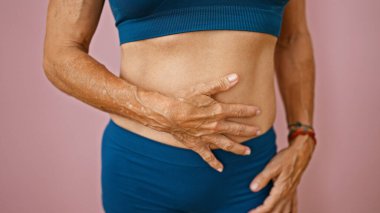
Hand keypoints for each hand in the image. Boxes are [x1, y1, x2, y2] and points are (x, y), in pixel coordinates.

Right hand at [134, 73, 260, 171]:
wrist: (167, 114)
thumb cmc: (183, 98)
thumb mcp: (202, 88)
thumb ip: (220, 84)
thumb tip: (237, 77)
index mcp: (218, 111)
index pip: (238, 111)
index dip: (249, 111)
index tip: (258, 111)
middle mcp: (215, 126)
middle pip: (236, 129)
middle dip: (248, 131)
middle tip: (258, 132)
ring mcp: (207, 137)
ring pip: (226, 144)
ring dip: (238, 148)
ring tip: (248, 152)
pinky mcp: (197, 144)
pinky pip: (207, 156)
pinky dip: (214, 162)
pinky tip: (220, 168)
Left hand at [248, 135, 315, 212]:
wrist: (300, 153)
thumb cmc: (286, 159)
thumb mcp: (272, 167)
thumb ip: (262, 178)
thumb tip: (252, 189)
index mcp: (281, 190)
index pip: (268, 207)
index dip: (258, 212)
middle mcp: (287, 195)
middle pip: (277, 212)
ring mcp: (291, 194)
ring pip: (286, 212)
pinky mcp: (293, 192)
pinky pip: (293, 208)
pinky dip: (290, 212)